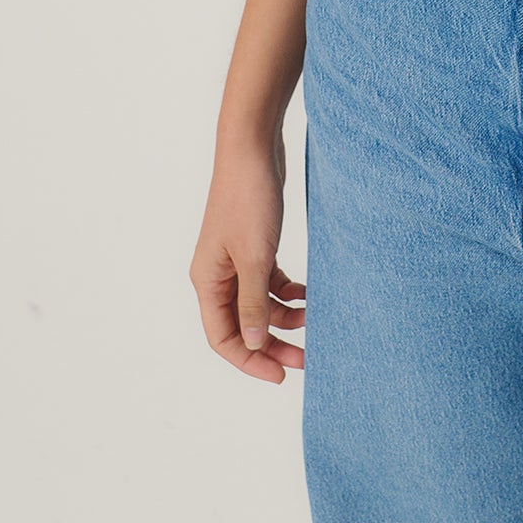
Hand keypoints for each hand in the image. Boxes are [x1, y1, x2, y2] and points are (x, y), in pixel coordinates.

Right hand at [190, 128, 306, 383]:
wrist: (254, 147)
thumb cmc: (249, 199)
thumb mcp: (255, 257)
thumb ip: (253, 303)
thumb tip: (252, 343)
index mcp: (207, 281)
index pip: (223, 338)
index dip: (251, 360)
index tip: (282, 375)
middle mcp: (217, 274)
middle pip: (242, 325)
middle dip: (272, 344)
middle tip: (306, 359)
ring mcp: (236, 259)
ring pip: (259, 304)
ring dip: (285, 317)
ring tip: (315, 320)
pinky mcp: (255, 243)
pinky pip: (269, 282)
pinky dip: (287, 292)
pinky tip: (308, 294)